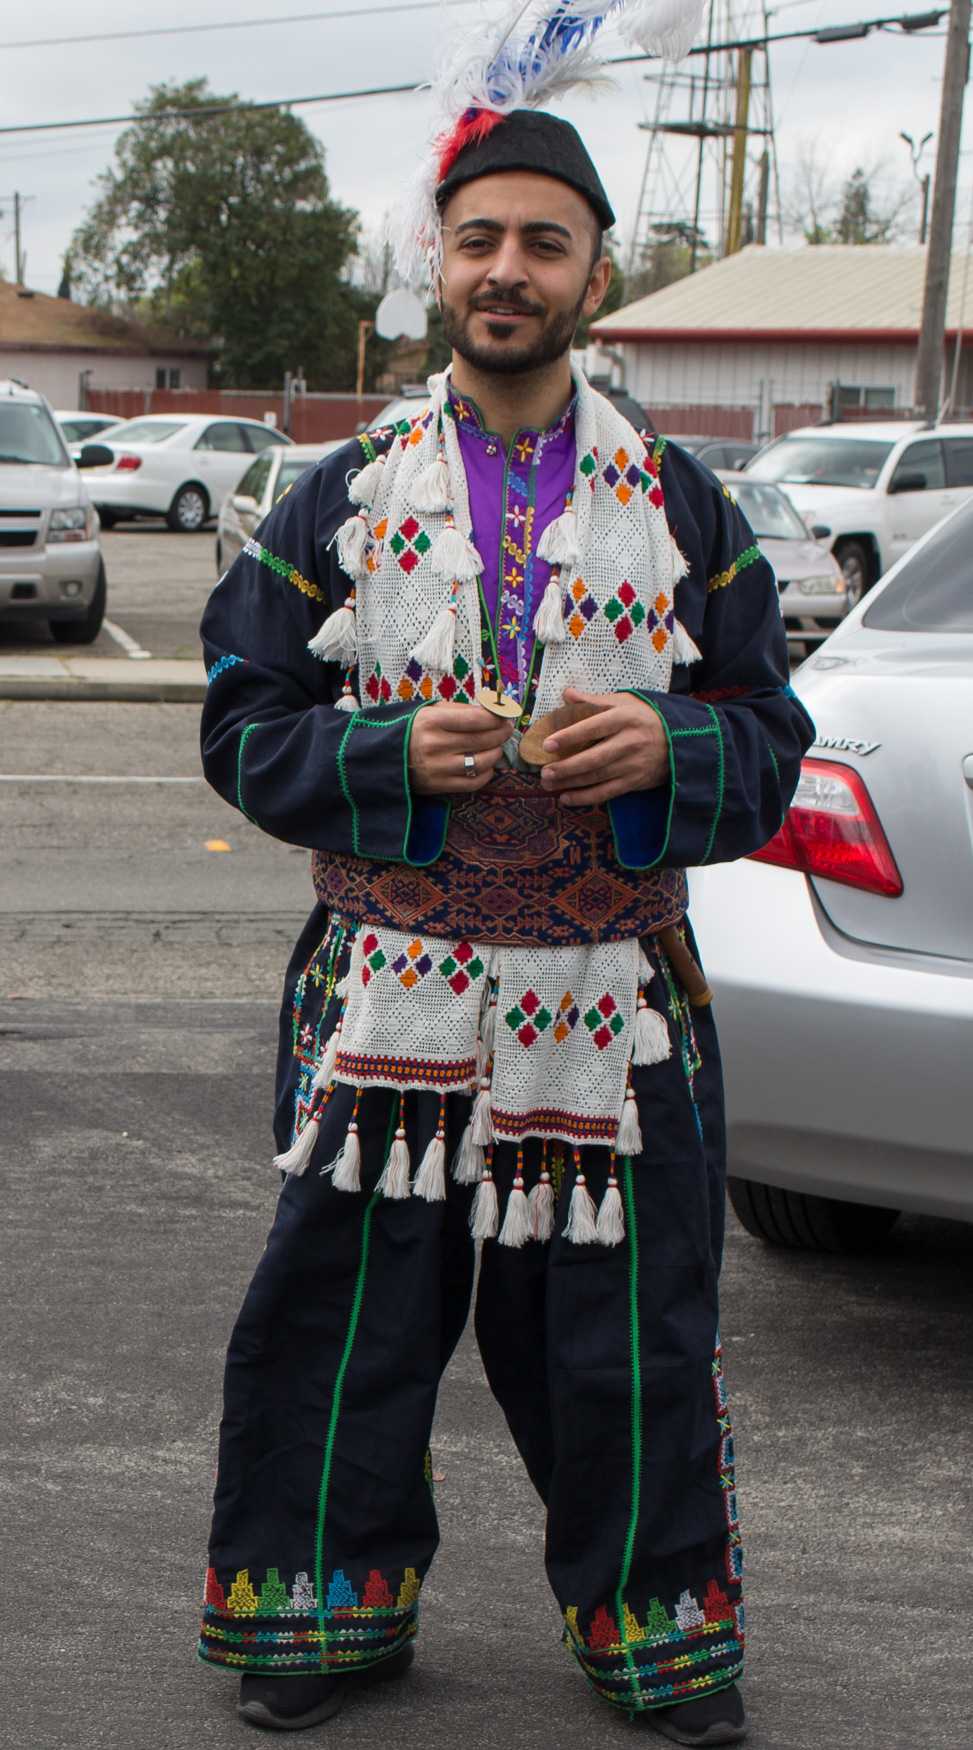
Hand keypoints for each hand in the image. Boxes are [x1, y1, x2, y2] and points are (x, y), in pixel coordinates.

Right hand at [409, 702, 511, 794]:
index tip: (504, 715)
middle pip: (483, 740)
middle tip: (506, 729)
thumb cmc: (412, 730)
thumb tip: (492, 711)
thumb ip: (460, 710)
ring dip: (496, 753)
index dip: (497, 717)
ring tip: (495, 747)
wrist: (385, 758)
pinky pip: (474, 782)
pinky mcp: (439, 786)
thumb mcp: (430, 711)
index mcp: (432, 721)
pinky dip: (486, 773)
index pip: (477, 719)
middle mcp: (435, 745)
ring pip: (483, 762)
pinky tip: (485, 765)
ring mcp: (438, 768)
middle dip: (501, 733)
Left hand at [539, 687, 667, 806]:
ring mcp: (633, 765)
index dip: (569, 736)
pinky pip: (607, 793)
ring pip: (597, 777)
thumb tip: (567, 694)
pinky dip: (585, 798)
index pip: (593, 727)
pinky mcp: (635, 782)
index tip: (547, 744)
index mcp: (625, 718)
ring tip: (547, 783)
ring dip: (570, 782)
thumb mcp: (625, 702)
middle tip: (543, 771)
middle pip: (593, 758)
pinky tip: (566, 798)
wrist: (682, 740)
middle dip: (566, 767)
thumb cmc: (646, 717)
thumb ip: (594, 700)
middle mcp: (629, 742)